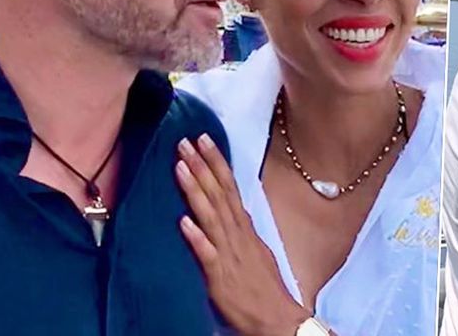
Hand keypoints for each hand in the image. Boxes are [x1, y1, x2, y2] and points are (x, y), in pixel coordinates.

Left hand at [176, 134, 308, 335]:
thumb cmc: (264, 288)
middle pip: (219, 195)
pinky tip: (184, 221)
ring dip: (196, 191)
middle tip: (186, 140)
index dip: (216, 163)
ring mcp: (229, 255)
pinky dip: (197, 237)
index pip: (229, 188)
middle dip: (203, 166)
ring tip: (181, 167)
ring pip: (211, 217)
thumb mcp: (257, 251)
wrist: (276, 319)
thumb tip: (235, 212)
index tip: (203, 139)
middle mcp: (238, 236)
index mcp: (245, 229)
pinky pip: (207, 255)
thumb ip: (243, 232)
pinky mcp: (220, 277)